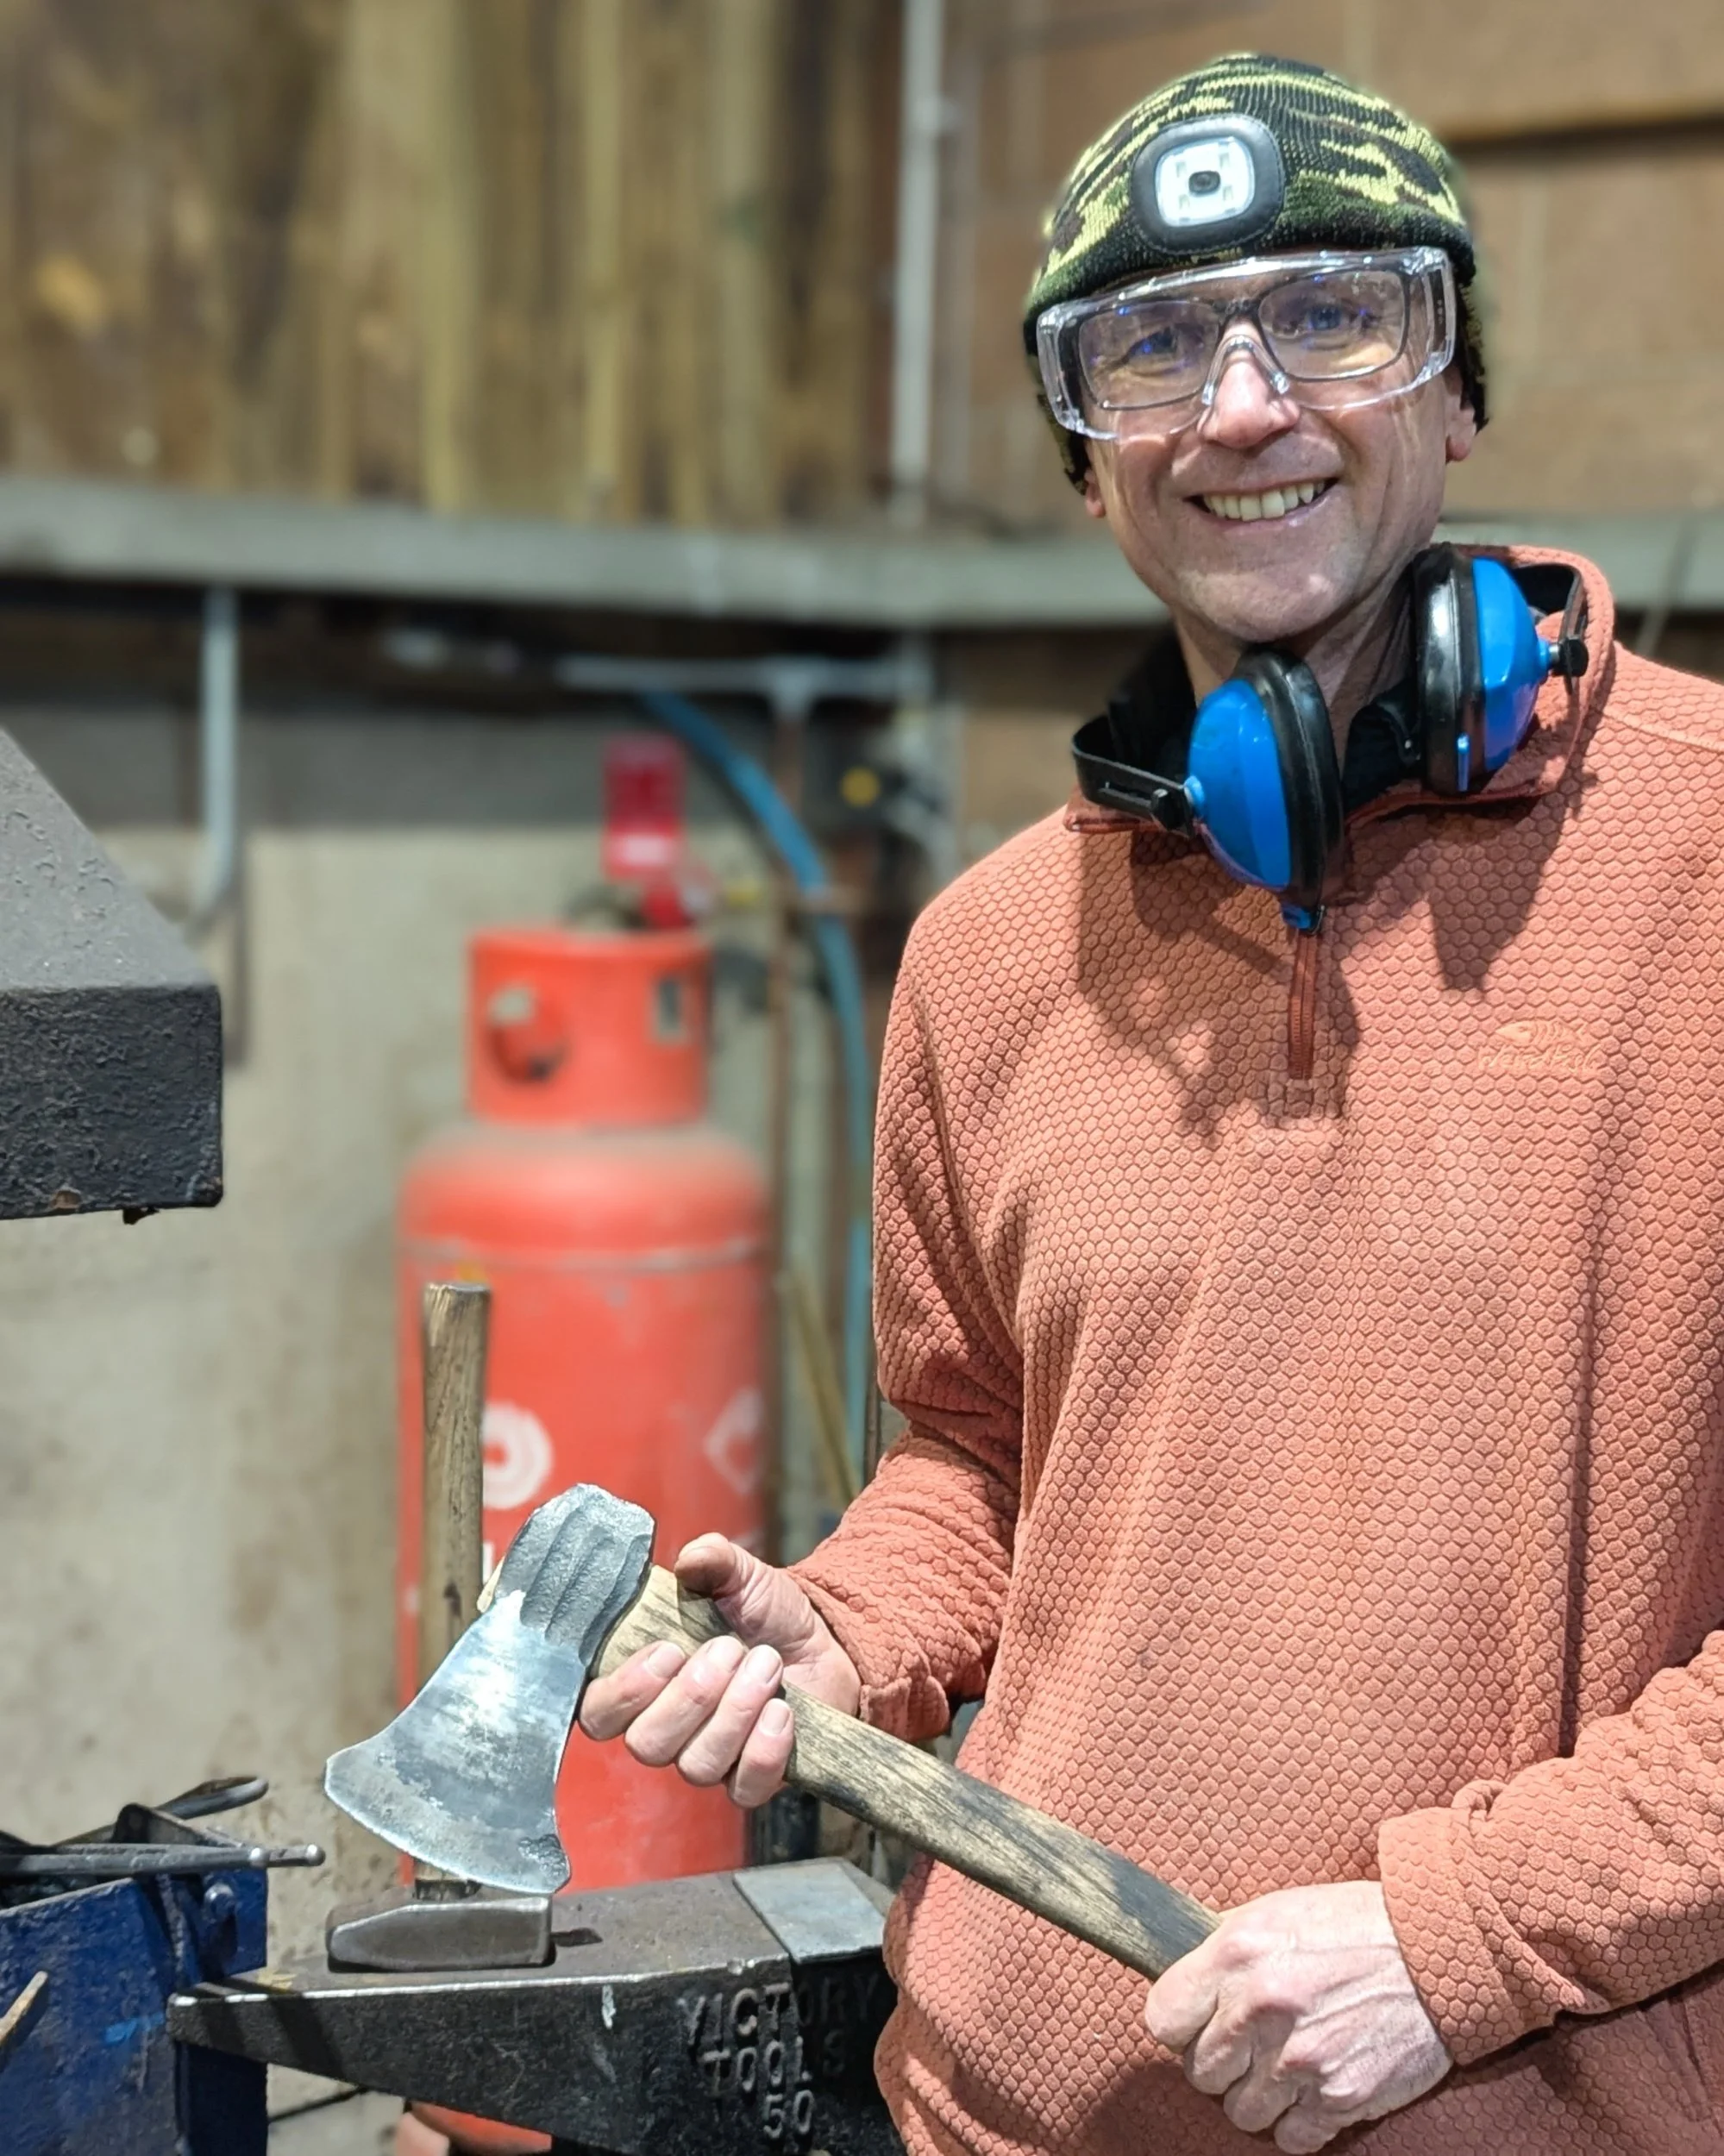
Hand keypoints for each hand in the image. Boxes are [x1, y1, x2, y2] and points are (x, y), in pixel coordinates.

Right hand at [577, 1535, 860, 1807]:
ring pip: (698, 1765)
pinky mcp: (751, 1779)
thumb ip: (712, 1560)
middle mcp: (666, 1729)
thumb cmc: (762, 1612)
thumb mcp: (739, 1576)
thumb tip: (690, 1560)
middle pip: (647, 1744)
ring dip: (735, 1711)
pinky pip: (744, 1789)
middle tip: (731, 1648)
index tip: (667, 1651)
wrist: (821, 1642)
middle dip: (692, 1695)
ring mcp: (708, 1758)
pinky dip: (763, 1750)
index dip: (624, 1692)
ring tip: (768, 1663)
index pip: (598, 1712)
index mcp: (643, 1683)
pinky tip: (782, 1711)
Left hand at [1144, 1881, 1450, 2152]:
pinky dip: (1297, 2121)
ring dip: (1258, 2095)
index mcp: (1237, 1954)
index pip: (1162, 2018)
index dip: (1180, 2023)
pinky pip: (1288, 2138)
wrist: (1434, 1951)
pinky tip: (1312, 2088)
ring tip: (1284, 2063)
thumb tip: (1181, 1981)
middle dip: (1222, 2061)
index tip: (1199, 2021)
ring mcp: (1301, 2059)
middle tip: (1251, 2042)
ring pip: (1240, 2112)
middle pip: (1199, 2073)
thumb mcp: (1274, 1912)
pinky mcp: (1340, 2098)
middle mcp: (1262, 2007)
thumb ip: (1223, 1950)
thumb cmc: (1351, 1925)